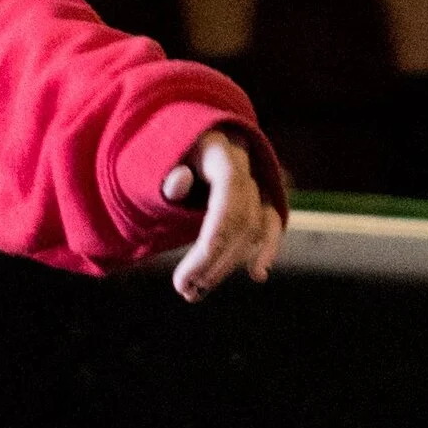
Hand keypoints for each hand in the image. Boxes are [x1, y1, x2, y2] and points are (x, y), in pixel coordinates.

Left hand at [162, 130, 283, 301]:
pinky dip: (267, 248)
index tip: (187, 275)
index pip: (227, 197)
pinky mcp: (262, 195)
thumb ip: (165, 174)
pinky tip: (258, 275)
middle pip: (241, 219)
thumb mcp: (156, 158)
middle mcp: (244, 164)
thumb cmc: (165, 152)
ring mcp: (256, 179)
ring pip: (254, 228)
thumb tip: (179, 181)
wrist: (184, 136)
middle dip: (213, 260)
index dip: (212, 240)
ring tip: (196, 291)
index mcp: (220, 151)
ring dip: (228, 264)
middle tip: (184, 288)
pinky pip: (271, 222)